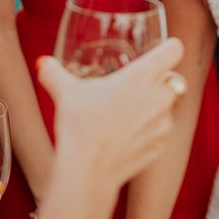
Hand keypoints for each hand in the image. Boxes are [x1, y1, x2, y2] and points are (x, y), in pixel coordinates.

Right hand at [39, 38, 184, 187]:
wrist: (87, 170)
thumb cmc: (81, 125)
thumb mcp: (65, 92)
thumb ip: (54, 73)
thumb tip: (43, 63)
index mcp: (144, 76)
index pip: (175, 49)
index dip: (167, 49)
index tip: (156, 53)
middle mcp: (160, 98)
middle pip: (175, 80)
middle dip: (161, 82)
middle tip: (137, 87)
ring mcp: (163, 125)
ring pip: (168, 109)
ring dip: (154, 109)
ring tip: (125, 115)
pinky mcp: (159, 147)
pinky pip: (159, 135)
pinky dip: (147, 134)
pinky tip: (124, 137)